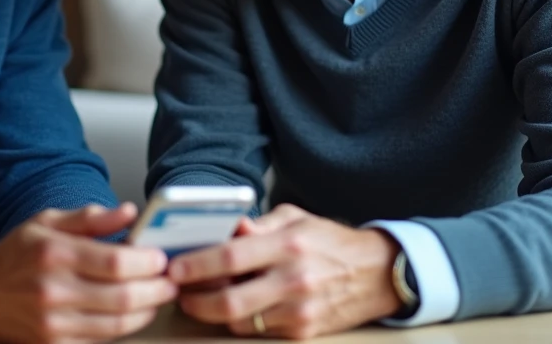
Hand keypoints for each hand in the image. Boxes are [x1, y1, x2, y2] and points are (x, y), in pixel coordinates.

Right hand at [0, 203, 177, 343]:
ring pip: (117, 324)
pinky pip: (100, 341)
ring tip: (157, 297)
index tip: (162, 257)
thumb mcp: (47, 221)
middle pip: (123, 297)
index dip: (149, 262)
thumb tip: (129, 211)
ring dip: (146, 311)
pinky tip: (130, 314)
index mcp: (55, 253)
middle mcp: (54, 290)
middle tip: (170, 281)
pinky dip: (122, 328)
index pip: (117, 262)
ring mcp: (52, 323)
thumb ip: (90, 218)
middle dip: (157, 290)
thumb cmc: (15, 254)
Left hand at [167, 204, 401, 338]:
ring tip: (201, 300)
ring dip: (213, 314)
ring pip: (240, 322)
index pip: (231, 256)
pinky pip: (259, 332)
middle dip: (195, 301)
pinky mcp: (304, 332)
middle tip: (179, 293)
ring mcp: (299, 310)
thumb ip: (258, 224)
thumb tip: (227, 227)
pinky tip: (233, 308)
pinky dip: (240, 322)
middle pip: (230, 301)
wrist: (377, 273)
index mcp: (288, 244)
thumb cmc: (330, 241)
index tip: (175, 267)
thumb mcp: (295, 218)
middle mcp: (293, 279)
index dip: (197, 265)